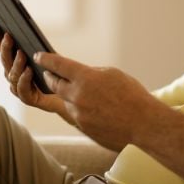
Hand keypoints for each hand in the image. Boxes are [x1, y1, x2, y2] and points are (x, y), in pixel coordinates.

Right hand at [0, 23, 72, 121]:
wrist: (68, 95)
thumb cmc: (56, 73)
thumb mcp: (48, 55)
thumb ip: (37, 47)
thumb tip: (28, 29)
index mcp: (15, 61)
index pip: (2, 48)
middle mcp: (13, 73)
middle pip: (5, 60)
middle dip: (5, 48)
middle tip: (8, 37)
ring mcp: (19, 86)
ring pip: (12, 74)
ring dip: (16, 63)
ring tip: (21, 53)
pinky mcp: (28, 97)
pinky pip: (22, 89)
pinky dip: (24, 79)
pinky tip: (28, 70)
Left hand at [34, 52, 160, 151]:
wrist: (144, 125)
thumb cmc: (132, 96)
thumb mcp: (112, 74)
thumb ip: (91, 73)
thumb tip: (78, 74)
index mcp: (85, 78)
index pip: (58, 64)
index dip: (46, 59)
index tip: (39, 56)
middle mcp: (77, 96)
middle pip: (54, 84)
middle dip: (51, 77)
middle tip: (50, 73)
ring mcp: (78, 113)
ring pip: (65, 100)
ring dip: (69, 95)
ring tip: (83, 92)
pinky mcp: (82, 127)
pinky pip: (75, 114)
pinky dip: (80, 109)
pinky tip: (94, 108)